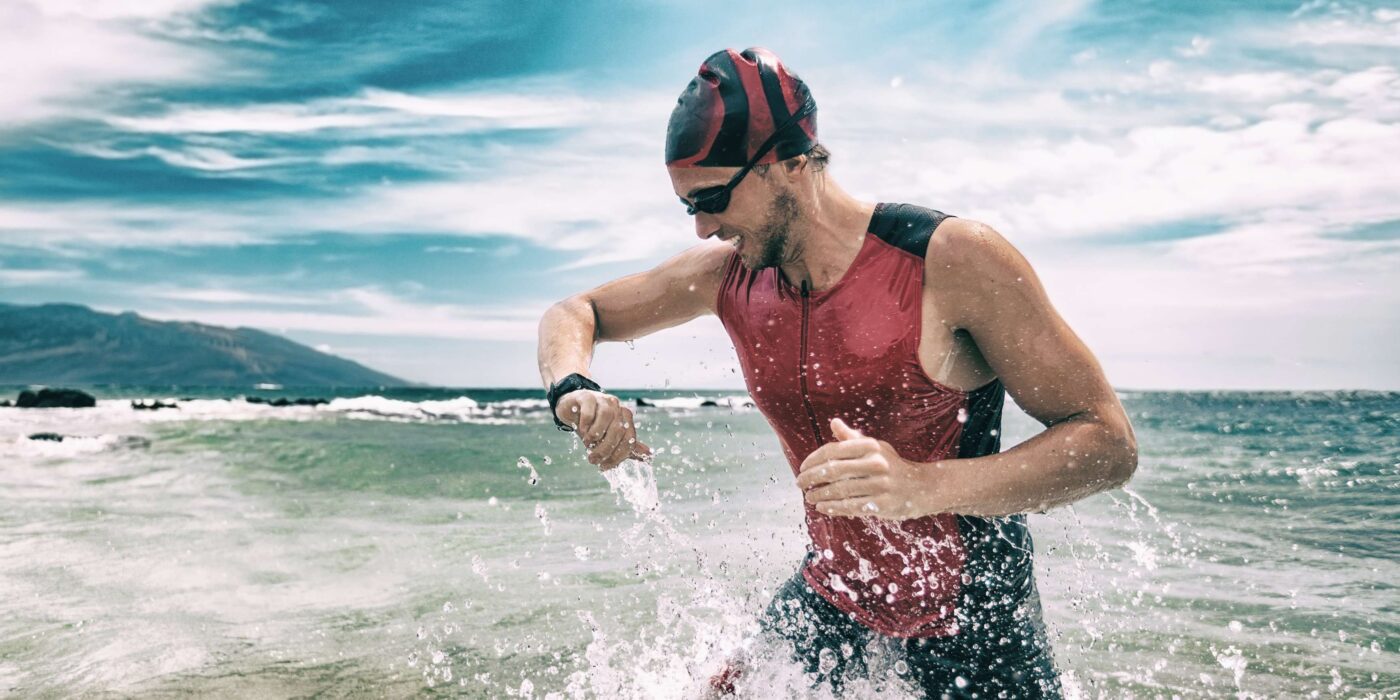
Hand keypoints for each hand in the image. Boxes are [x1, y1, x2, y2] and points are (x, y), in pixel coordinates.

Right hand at [555, 389, 651, 469]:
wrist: (572, 408)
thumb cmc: (593, 425)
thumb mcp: (610, 438)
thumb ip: (627, 446)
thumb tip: (649, 456)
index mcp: (625, 417)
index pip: (629, 439)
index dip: (618, 456)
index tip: (604, 466)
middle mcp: (617, 407)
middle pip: (618, 430)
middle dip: (605, 449)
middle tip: (593, 459)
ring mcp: (602, 399)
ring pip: (606, 417)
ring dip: (596, 435)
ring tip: (587, 444)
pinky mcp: (586, 397)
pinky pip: (589, 411)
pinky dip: (586, 424)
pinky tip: (582, 431)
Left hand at [796, 417, 938, 519]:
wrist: (922, 487)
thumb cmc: (892, 466)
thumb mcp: (876, 448)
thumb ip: (852, 438)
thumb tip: (834, 423)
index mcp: (870, 446)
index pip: (833, 450)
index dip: (813, 460)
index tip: (802, 468)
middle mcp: (875, 463)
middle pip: (833, 471)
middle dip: (811, 478)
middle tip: (800, 484)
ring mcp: (880, 484)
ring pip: (839, 490)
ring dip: (819, 494)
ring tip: (809, 497)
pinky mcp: (883, 504)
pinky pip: (851, 506)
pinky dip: (833, 508)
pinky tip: (822, 507)